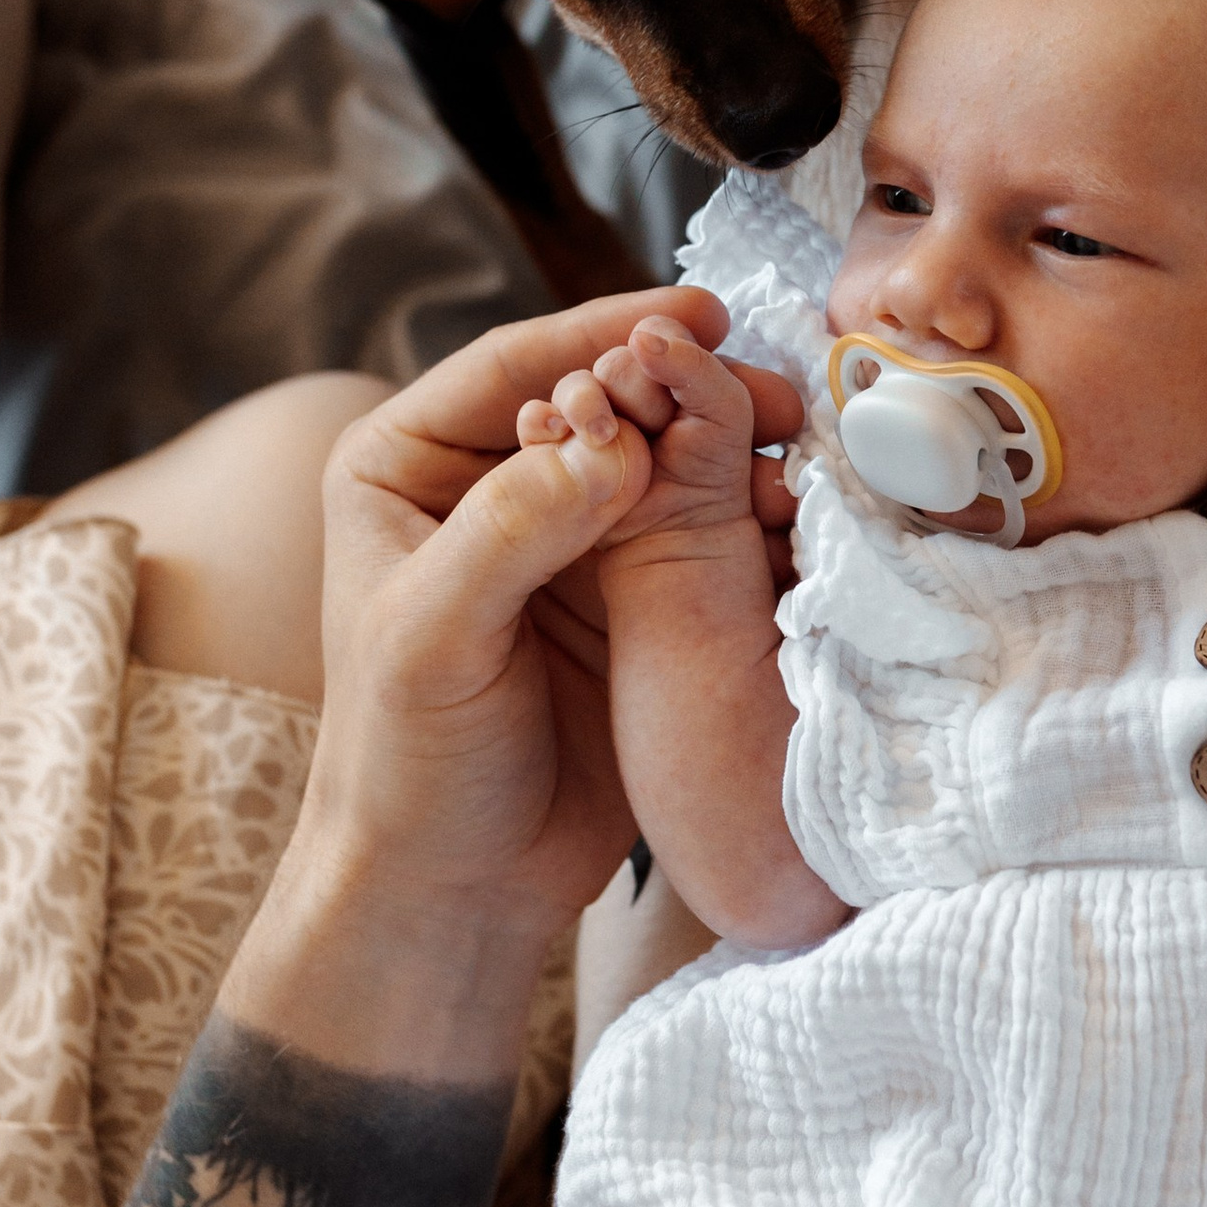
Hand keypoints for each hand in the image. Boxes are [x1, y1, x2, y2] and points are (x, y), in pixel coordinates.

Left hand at [287, 290, 797, 952]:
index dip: (604, 334)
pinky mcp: (624, 603)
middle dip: (687, 391)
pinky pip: (693, 535)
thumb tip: (606, 438)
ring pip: (658, 463)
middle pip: (600, 404)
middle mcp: (484, 490)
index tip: (695, 318)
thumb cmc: (405, 763)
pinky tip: (796, 513)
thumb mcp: (434, 638)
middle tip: (774, 395)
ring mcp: (562, 545)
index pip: (513, 367)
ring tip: (800, 450)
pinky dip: (744, 519)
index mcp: (405, 469)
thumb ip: (511, 530)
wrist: (453, 888)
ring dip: (729, 451)